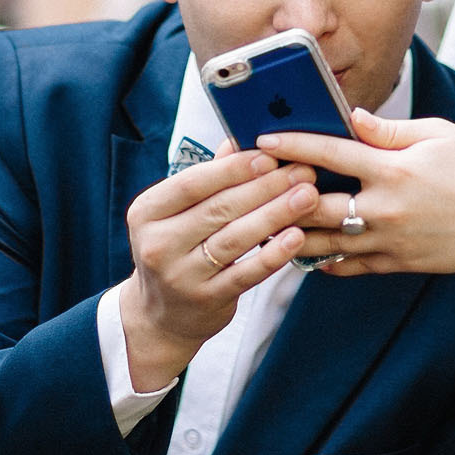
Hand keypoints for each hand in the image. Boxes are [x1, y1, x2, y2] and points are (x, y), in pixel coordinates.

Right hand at [118, 150, 316, 391]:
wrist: (161, 314)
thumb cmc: (176, 249)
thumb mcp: (177, 213)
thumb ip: (206, 178)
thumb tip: (238, 140)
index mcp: (146, 212)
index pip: (192, 183)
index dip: (233, 168)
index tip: (270, 155)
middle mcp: (158, 243)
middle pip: (219, 208)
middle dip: (265, 186)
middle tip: (302, 172)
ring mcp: (181, 275)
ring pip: (235, 238)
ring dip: (275, 214)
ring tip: (307, 196)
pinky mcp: (206, 300)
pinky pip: (246, 273)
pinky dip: (273, 254)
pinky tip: (297, 236)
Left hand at [262, 109, 454, 276]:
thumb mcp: (436, 134)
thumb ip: (388, 130)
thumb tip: (352, 120)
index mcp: (391, 169)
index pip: (328, 154)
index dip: (291, 145)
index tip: (261, 139)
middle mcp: (383, 208)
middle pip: (314, 204)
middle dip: (281, 194)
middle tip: (255, 187)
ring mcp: (389, 241)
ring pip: (325, 242)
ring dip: (294, 231)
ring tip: (267, 223)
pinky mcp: (398, 264)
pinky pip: (350, 266)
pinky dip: (325, 260)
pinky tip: (307, 252)